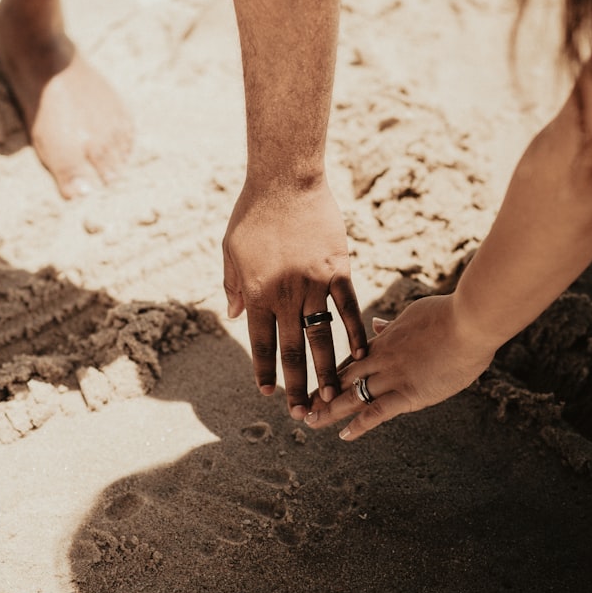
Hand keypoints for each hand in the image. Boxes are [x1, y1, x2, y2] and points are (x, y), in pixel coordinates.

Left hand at [223, 180, 367, 418]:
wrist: (285, 180)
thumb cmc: (253, 213)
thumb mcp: (231, 250)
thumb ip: (234, 285)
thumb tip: (234, 315)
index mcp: (257, 293)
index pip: (261, 342)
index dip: (263, 371)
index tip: (266, 394)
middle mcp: (286, 295)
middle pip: (292, 349)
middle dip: (296, 384)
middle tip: (303, 413)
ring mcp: (315, 283)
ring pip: (322, 336)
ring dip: (327, 369)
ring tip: (333, 395)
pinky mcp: (339, 269)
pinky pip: (348, 307)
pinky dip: (354, 332)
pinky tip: (360, 354)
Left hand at [303, 294, 496, 439]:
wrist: (470, 321)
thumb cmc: (450, 314)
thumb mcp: (414, 313)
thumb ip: (393, 324)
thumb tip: (377, 324)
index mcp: (384, 342)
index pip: (350, 361)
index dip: (330, 375)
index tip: (317, 385)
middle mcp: (382, 360)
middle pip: (342, 379)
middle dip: (321, 394)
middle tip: (300, 406)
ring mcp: (393, 377)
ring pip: (351, 396)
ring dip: (329, 411)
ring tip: (310, 423)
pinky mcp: (409, 393)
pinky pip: (377, 412)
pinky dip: (359, 425)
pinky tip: (344, 435)